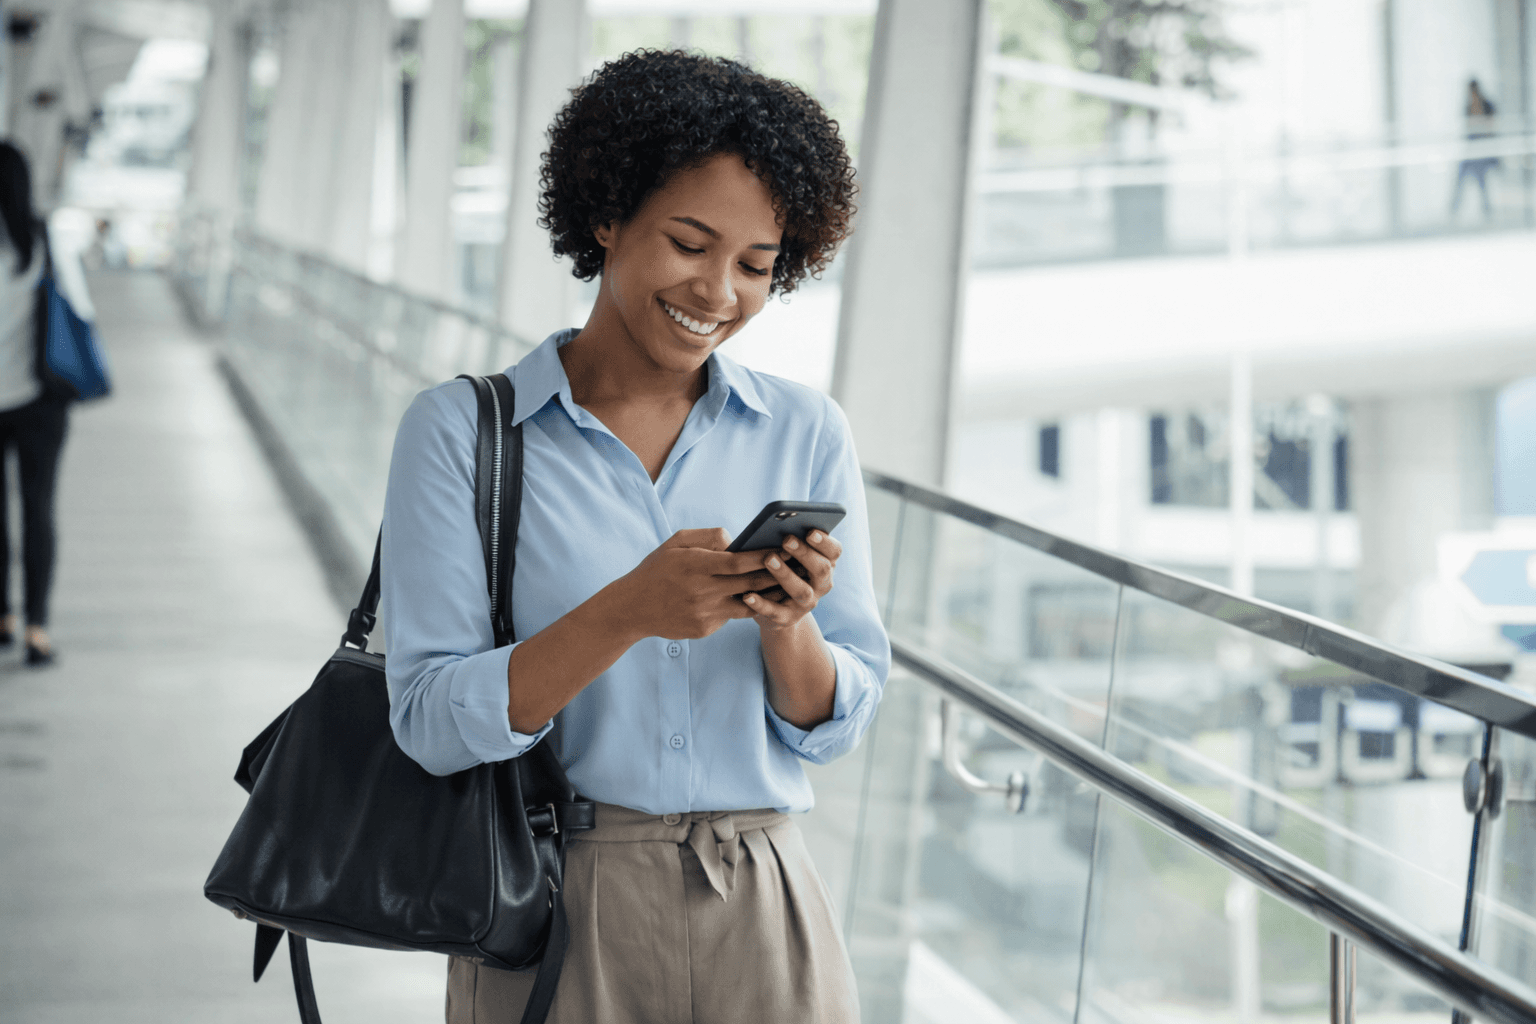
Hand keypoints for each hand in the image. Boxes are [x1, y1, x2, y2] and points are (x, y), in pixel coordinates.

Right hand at [611, 528, 777, 640]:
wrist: (632, 608)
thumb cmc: (657, 569)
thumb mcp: (676, 542)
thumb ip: (708, 537)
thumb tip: (737, 540)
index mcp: (695, 565)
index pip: (738, 562)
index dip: (763, 556)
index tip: (782, 549)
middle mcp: (702, 591)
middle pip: (749, 584)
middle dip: (775, 574)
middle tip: (796, 566)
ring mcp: (704, 613)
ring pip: (747, 604)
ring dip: (768, 594)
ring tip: (786, 584)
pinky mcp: (705, 629)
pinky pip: (731, 616)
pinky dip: (745, 607)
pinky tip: (760, 599)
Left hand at [742, 530, 841, 631]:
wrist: (775, 611)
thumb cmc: (779, 571)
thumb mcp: (785, 556)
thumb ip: (781, 540)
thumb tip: (758, 526)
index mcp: (824, 564)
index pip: (834, 551)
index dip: (825, 542)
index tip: (810, 531)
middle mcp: (821, 585)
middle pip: (821, 569)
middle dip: (805, 553)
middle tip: (787, 539)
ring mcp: (806, 604)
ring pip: (801, 591)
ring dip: (786, 574)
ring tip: (769, 559)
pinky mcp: (787, 619)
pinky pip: (775, 612)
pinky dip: (761, 604)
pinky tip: (747, 596)